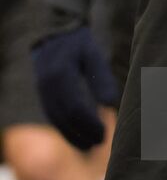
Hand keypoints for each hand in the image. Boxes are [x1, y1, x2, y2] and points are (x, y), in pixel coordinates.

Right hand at [31, 25, 117, 149]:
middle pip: (64, 119)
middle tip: (100, 143)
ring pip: (56, 120)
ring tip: (89, 145)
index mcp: (61, 76)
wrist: (54, 34)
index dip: (89, 124)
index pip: (75, 109)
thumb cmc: (79, 44)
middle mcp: (48, 87)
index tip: (104, 133)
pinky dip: (64, 128)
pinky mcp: (42, 94)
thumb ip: (102, 77)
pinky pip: (52, 116)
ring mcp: (42, 91)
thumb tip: (110, 103)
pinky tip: (77, 134)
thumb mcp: (93, 54)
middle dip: (82, 134)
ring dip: (72, 135)